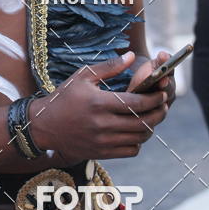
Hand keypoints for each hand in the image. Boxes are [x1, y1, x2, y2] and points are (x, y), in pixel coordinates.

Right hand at [28, 51, 167, 163]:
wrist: (44, 126)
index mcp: (99, 103)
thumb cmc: (64, 97)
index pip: (136, 103)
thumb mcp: (83, 76)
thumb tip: (132, 56)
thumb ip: (109, 66)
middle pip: (142, 123)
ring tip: (153, 116)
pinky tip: (137, 130)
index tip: (162, 93)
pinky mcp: (102, 153)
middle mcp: (102, 124)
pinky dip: (139, 142)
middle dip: (159, 113)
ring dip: (151, 127)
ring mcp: (103, 141)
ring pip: (139, 138)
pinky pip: (130, 151)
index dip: (154, 99)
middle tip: (164, 105)